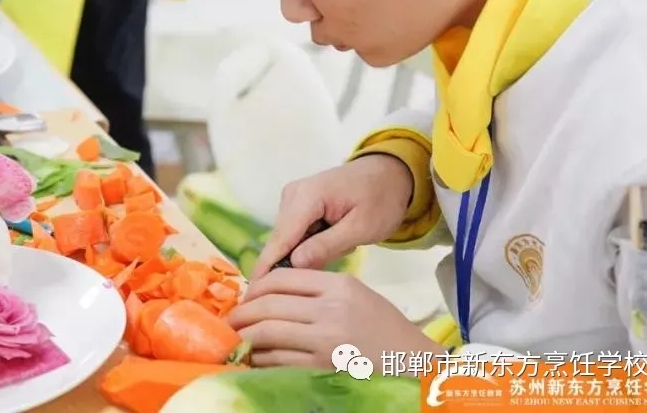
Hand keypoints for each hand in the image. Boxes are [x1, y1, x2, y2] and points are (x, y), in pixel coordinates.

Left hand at [229, 268, 443, 369]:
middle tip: (231, 320)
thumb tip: (271, 292)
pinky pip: (279, 361)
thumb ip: (319, 289)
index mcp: (339, 285)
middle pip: (269, 305)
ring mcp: (326, 340)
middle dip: (242, 313)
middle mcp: (331, 309)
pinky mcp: (323, 368)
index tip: (246, 296)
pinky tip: (257, 358)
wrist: (415, 364)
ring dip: (247, 337)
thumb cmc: (384, 329)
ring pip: (268, 333)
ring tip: (239, 339)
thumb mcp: (357, 295)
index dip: (256, 286)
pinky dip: (261, 359)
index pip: (282, 278)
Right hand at [253, 154, 412, 276]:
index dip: (267, 266)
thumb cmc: (380, 199)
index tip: (256, 293)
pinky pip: (296, 233)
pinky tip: (336, 237)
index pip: (281, 238)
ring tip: (343, 242)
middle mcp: (292, 194)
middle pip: (282, 240)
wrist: (389, 174)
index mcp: (307, 196)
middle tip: (337, 257)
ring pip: (289, 239)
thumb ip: (327, 246)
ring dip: (310, 250)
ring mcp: (292, 198)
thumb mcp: (361, 228)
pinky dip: (313, 242)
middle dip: (300, 260)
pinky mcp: (296, 204)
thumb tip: (294, 263)